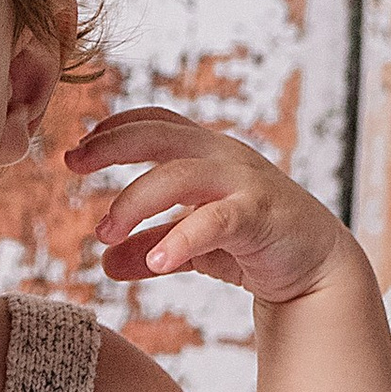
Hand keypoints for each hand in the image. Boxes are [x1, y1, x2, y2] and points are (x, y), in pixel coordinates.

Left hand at [64, 108, 346, 302]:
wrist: (317, 270)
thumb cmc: (255, 244)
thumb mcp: (194, 244)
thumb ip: (152, 244)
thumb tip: (105, 262)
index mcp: (207, 153)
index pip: (156, 122)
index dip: (115, 127)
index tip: (77, 150)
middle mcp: (223, 157)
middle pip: (160, 135)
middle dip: (113, 145)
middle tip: (73, 165)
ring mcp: (243, 182)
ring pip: (180, 175)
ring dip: (135, 201)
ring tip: (104, 234)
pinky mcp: (260, 215)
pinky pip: (216, 220)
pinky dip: (182, 239)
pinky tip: (156, 263)